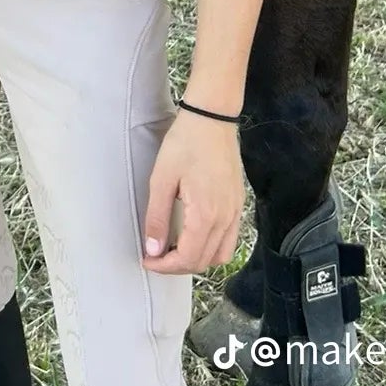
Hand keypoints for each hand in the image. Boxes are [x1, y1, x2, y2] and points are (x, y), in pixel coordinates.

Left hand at [143, 109, 244, 274]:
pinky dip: (211, 248)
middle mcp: (225, 218)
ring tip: (173, 251)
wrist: (212, 118)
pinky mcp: (238, 204)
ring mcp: (235, 212)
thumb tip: (153, 249)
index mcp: (206, 214)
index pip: (187, 257)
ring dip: (196, 260)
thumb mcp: (161, 180)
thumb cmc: (185, 143)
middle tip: (155, 257)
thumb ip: (157, 218)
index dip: (164, 266)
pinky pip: (229, 239)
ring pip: (220, 255)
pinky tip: (193, 238)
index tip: (147, 260)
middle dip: (177, 266)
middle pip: (203, 261)